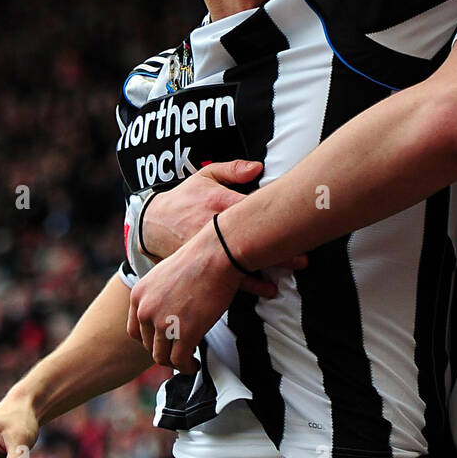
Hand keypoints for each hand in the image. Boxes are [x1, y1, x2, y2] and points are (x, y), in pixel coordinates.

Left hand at [127, 218, 255, 372]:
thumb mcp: (165, 273)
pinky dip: (187, 367)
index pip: (135, 330)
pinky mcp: (184, 334)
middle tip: (180, 350)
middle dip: (164, 350)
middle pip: (148, 345)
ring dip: (175, 361)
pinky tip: (195, 364)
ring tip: (188, 361)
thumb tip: (167, 311)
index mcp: (138, 295)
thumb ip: (158, 294)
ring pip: (162, 357)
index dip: (150, 339)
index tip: (164, 341)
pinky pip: (180, 362)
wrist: (217, 254)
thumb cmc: (199, 259)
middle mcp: (145, 310)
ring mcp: (163, 323)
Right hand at [140, 159, 305, 296]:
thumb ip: (232, 169)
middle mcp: (213, 227)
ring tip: (291, 271)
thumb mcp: (204, 176)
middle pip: (249, 237)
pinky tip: (268, 289)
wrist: (152, 224)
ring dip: (267, 267)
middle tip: (304, 255)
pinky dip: (249, 285)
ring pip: (240, 261)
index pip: (250, 207)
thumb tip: (259, 167)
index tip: (297, 219)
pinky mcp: (200, 267)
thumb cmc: (184, 197)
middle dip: (277, 247)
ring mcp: (206, 250)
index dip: (273, 214)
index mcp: (217, 202)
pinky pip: (226, 278)